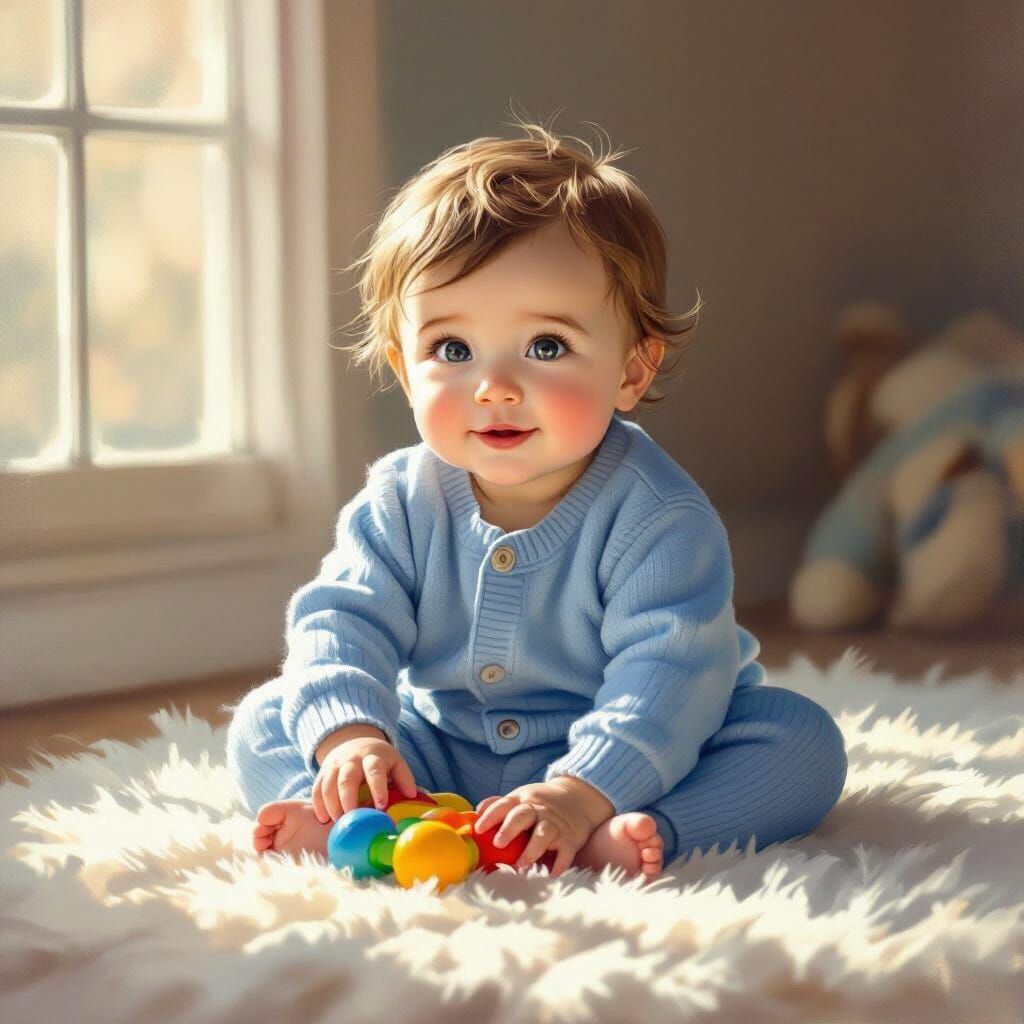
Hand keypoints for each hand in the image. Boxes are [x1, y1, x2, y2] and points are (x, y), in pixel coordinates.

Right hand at [312, 734, 417, 823]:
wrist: (355, 741)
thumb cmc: (379, 759)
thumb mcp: (395, 762)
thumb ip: (404, 778)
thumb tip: (412, 796)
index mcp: (373, 757)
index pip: (375, 770)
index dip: (377, 787)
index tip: (381, 806)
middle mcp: (352, 760)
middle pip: (347, 779)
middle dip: (348, 800)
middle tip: (352, 819)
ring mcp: (335, 765)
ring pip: (329, 784)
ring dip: (332, 805)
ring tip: (338, 822)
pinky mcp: (323, 772)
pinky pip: (317, 788)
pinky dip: (318, 804)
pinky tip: (323, 819)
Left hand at [472, 778, 606, 878]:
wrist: (579, 797)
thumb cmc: (541, 803)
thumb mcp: (521, 797)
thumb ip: (500, 805)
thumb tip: (476, 811)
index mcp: (522, 800)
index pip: (503, 805)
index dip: (490, 816)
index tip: (479, 829)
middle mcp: (538, 810)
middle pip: (523, 816)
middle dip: (509, 829)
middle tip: (498, 843)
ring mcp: (555, 824)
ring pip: (544, 833)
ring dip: (532, 849)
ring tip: (522, 863)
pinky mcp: (570, 838)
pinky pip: (566, 851)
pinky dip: (560, 863)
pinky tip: (552, 873)